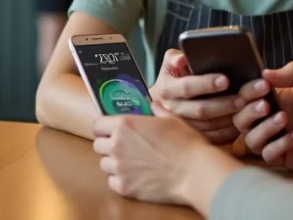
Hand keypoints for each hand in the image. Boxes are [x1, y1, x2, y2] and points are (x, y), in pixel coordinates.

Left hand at [92, 103, 211, 203]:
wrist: (195, 172)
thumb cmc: (186, 143)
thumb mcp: (172, 119)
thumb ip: (157, 110)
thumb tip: (153, 105)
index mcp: (125, 125)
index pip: (97, 124)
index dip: (103, 127)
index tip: (109, 129)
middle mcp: (117, 145)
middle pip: (98, 145)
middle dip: (107, 145)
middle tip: (122, 146)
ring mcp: (119, 168)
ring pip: (104, 164)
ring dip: (113, 163)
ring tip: (130, 163)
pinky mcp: (124, 187)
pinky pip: (112, 181)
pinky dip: (120, 179)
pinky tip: (134, 177)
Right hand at [148, 49, 244, 143]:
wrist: (162, 101)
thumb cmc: (173, 77)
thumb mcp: (169, 64)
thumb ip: (175, 58)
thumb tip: (183, 59)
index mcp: (167, 89)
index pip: (187, 87)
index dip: (206, 84)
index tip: (225, 80)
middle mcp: (173, 110)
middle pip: (200, 110)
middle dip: (224, 104)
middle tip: (243, 98)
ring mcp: (183, 126)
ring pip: (209, 126)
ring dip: (230, 118)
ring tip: (248, 108)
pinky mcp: (193, 137)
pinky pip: (213, 137)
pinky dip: (228, 131)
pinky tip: (242, 122)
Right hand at [232, 62, 292, 175]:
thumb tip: (264, 71)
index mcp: (278, 98)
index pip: (249, 94)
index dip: (249, 90)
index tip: (261, 86)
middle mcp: (273, 118)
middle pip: (241, 117)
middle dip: (250, 111)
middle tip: (266, 106)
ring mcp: (277, 139)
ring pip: (249, 138)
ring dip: (263, 128)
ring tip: (284, 121)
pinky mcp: (283, 158)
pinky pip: (266, 155)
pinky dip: (278, 145)